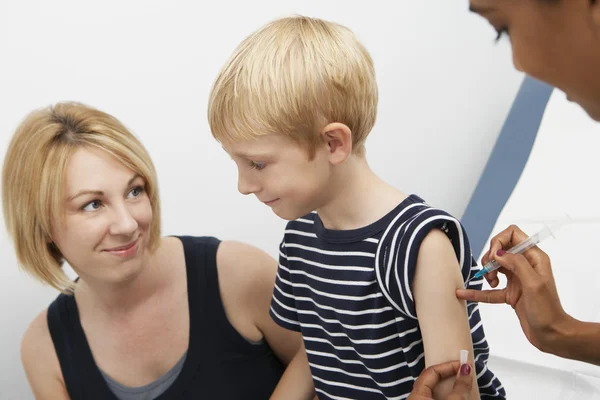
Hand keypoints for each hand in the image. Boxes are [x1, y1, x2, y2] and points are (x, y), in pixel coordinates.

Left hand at [408, 360, 472, 399]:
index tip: (464, 364)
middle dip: (448, 374)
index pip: (431, 371)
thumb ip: (459, 388)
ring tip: (462, 383)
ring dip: (448, 386)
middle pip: (431, 380)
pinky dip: (446, 395)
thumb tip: (466, 369)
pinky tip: (456, 395)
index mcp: (415, 394)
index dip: (448, 366)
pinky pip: (435, 398)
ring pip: (434, 391)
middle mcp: (414, 399)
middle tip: (464, 372)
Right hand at [456, 224, 572, 352]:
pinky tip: (464, 293)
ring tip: (491, 283)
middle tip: (490, 273)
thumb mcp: (534, 284)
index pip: (513, 234)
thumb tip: (497, 252)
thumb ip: (517, 264)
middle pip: (500, 249)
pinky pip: (489, 289)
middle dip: (490, 258)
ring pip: (494, 267)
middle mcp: (525, 265)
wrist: (552, 335)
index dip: (499, 241)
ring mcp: (517, 279)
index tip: (494, 257)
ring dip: (486, 273)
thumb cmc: (548, 311)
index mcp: (534, 258)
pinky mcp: (510, 294)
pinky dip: (478, 291)